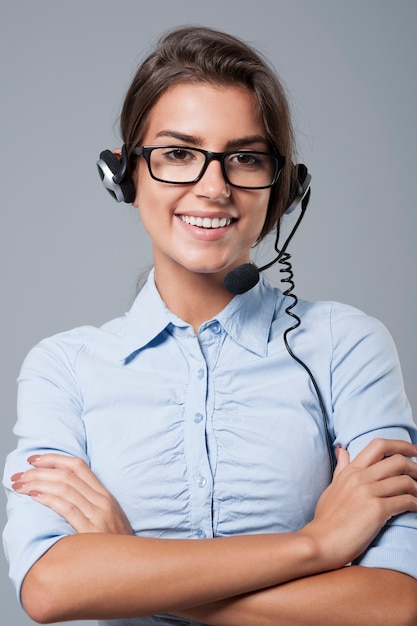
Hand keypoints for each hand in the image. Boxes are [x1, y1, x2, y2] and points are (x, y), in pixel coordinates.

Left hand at [11, 454, 133, 534]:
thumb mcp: (108, 518)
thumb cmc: (116, 546)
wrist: (133, 567)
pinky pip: (67, 508)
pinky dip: (48, 499)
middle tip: (19, 475)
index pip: (78, 466)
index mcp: (105, 495)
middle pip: (67, 475)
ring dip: (37, 483)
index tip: (34, 459)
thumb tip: (61, 493)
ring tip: (20, 485)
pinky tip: (35, 497)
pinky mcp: (91, 531)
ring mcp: (98, 514)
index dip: (54, 459)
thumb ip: (90, 504)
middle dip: (39, 472)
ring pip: (64, 488)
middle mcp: (103, 501)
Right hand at [303, 438, 416, 570]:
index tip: (414, 451)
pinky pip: (405, 501)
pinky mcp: (377, 510)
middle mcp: (360, 477)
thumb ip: (341, 469)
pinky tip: (416, 508)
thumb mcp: (332, 488)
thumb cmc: (325, 520)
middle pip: (397, 460)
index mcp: (351, 471)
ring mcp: (369, 492)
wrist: (319, 542)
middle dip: (415, 467)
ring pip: (405, 481)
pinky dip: (415, 504)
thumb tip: (342, 450)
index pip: (379, 445)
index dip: (401, 445)